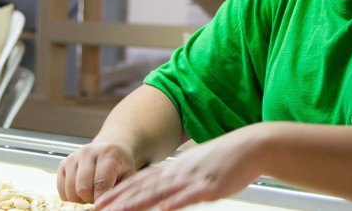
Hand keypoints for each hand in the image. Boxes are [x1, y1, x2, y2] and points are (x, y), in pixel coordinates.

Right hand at [58, 140, 136, 203]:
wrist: (109, 150)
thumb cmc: (120, 165)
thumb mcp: (128, 175)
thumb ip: (119, 191)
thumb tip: (109, 207)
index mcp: (108, 153)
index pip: (101, 182)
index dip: (101, 199)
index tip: (104, 206)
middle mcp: (88, 152)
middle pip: (83, 188)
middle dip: (91, 199)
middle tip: (99, 196)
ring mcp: (73, 157)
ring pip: (71, 191)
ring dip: (81, 199)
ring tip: (92, 192)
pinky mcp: (63, 164)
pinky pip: (61, 190)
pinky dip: (71, 196)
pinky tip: (81, 189)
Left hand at [95, 125, 267, 210]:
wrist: (252, 146)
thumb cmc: (227, 159)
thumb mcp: (197, 167)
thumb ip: (179, 179)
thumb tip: (163, 194)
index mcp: (176, 168)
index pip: (141, 181)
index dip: (120, 191)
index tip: (100, 201)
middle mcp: (180, 171)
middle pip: (145, 187)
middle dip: (120, 199)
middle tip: (98, 208)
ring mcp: (194, 178)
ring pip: (161, 192)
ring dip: (138, 202)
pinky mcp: (211, 185)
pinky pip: (190, 195)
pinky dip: (176, 202)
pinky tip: (164, 209)